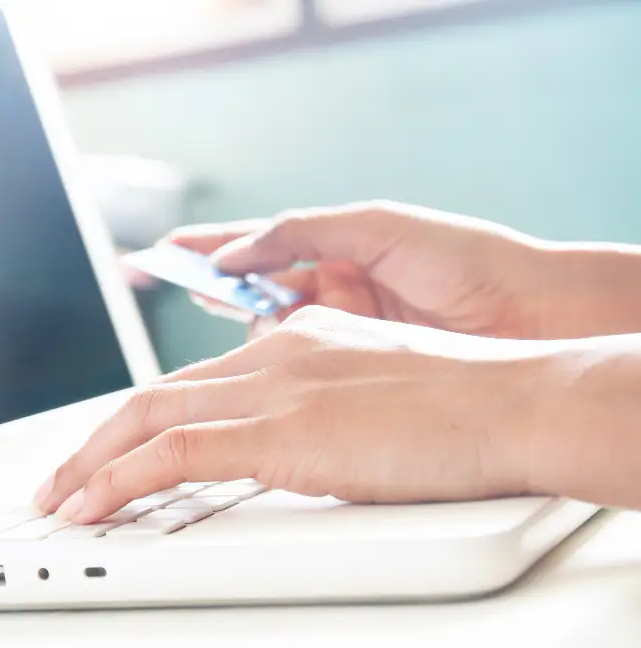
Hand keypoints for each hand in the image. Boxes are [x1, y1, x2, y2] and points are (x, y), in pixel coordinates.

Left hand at [34, 307, 539, 522]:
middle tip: (63, 477)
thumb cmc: (466, 410)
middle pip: (156, 395)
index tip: (116, 448)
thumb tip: (301, 450)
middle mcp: (272, 357)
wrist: (513, 401)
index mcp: (295, 345)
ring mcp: (270, 389)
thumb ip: (325, 418)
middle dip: (98, 440)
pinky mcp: (276, 429)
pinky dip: (120, 479)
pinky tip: (92, 506)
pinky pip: (171, 453)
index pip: (196, 382)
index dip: (145, 419)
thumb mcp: (377, 403)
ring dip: (92, 462)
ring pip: (147, 418)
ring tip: (59, 499)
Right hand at [165, 200, 580, 339]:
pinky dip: (259, 366)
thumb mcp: (378, 228)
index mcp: (338, 249)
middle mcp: (332, 290)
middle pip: (250, 289)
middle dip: (205, 287)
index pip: (254, 245)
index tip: (161, 252)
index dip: (206, 249)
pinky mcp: (351, 371)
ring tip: (191, 318)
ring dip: (227, 326)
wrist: (534, 316)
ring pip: (264, 332)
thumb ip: (302, 231)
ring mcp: (339, 334)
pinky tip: (235, 367)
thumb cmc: (466, 260)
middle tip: (161, 286)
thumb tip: (235, 253)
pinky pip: (290, 368)